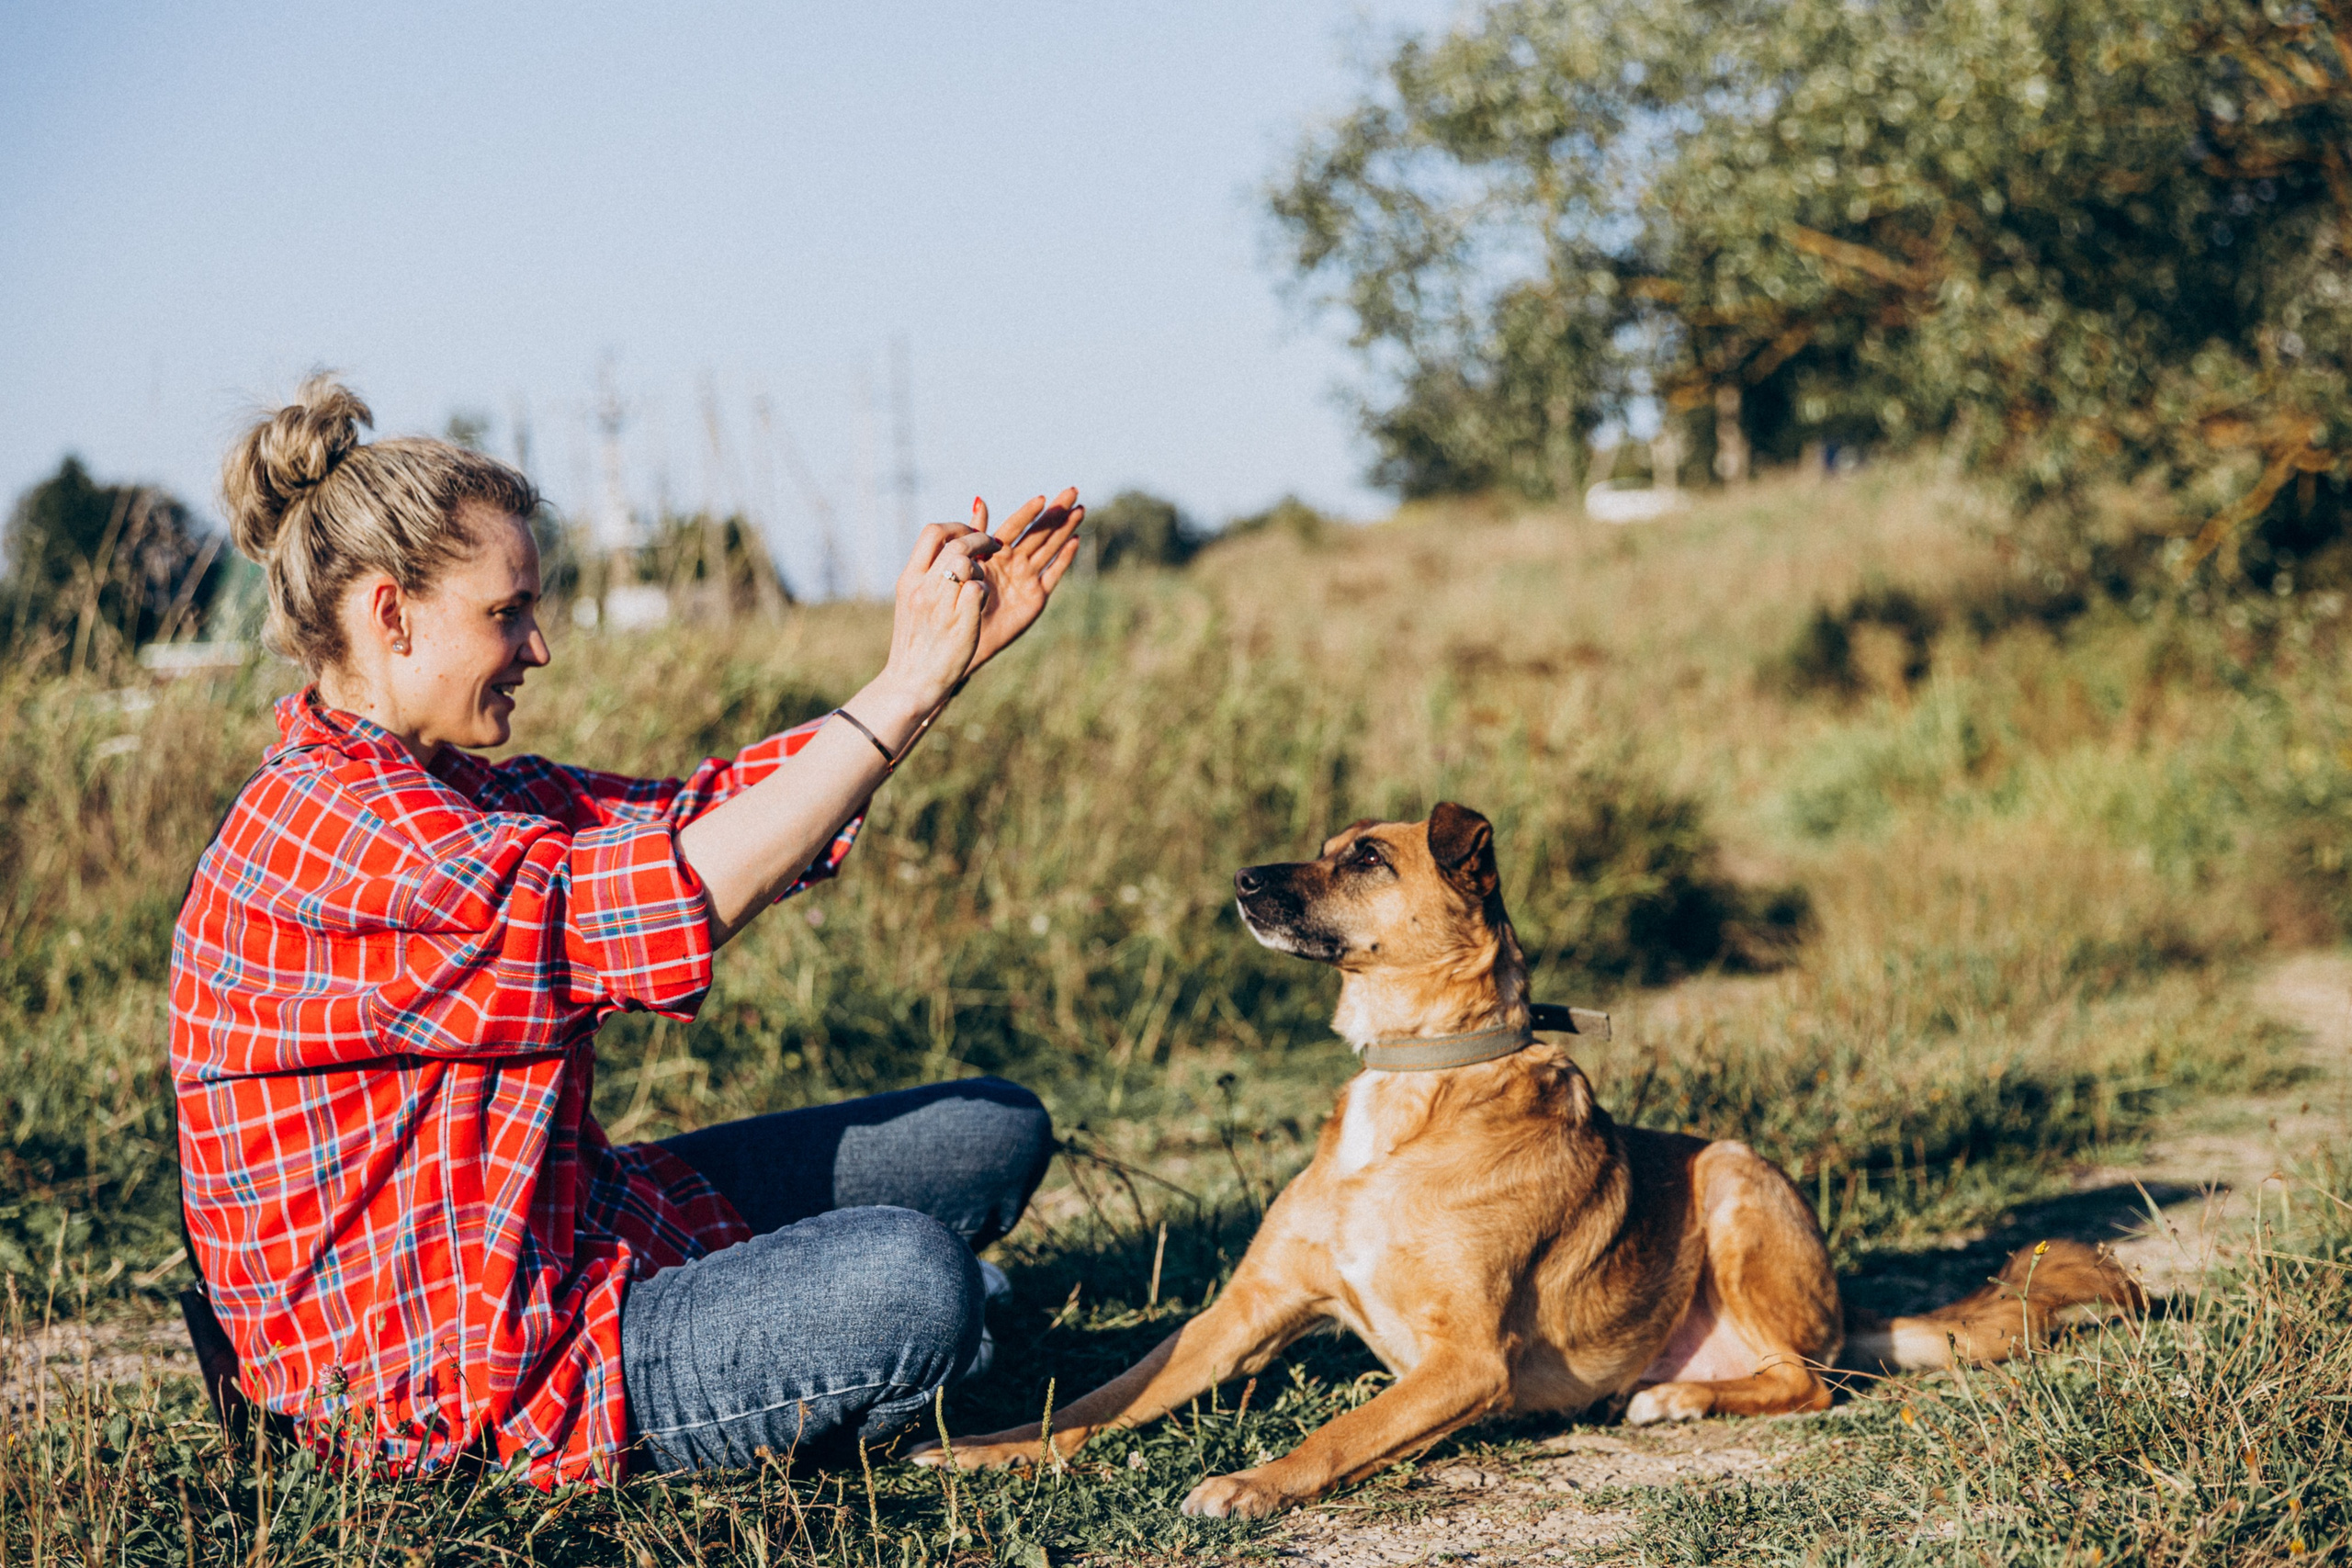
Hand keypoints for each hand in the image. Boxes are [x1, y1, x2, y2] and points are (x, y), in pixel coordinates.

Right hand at [875, 523, 992, 714]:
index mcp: (908, 579)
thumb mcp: (915, 601)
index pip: (932, 532)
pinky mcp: (959, 622)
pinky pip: (978, 589)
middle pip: (955, 543)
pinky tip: (982, 601)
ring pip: (966, 563)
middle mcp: (922, 588)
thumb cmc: (917, 642)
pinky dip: (985, 590)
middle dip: (981, 539)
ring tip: (981, 581)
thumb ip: (930, 573)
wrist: (911, 681)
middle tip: (993, 546)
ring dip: (982, 566)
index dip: (958, 526)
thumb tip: (951, 547)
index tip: (970, 535)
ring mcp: (940, 605)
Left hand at [967, 489, 1083, 671]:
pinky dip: (1064, 559)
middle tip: (1072, 490)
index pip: (1015, 526)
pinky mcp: (1037, 596)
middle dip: (1056, 512)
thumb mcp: (966, 560)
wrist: (963, 632)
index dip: (1028, 512)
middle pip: (1039, 532)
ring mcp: (1027, 577)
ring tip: (1080, 509)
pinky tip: (1075, 542)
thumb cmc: (960, 598)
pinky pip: (1052, 574)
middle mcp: (1015, 561)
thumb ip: (976, 531)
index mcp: (996, 552)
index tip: (1042, 497)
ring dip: (1065, 529)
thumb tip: (979, 498)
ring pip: (1050, 548)